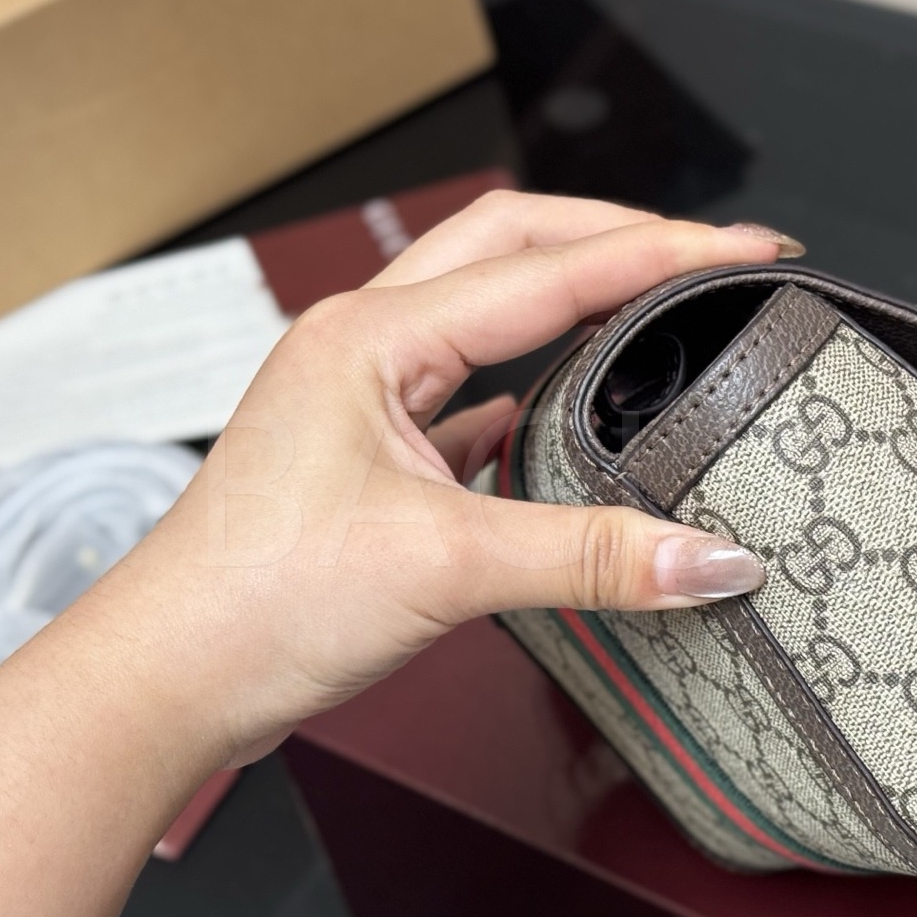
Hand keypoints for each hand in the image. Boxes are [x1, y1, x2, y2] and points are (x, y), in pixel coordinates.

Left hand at [70, 190, 798, 770]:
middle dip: (619, 237)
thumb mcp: (446, 569)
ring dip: (573, 298)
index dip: (663, 253)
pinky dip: (537, 387)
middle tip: (710, 255)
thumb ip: (591, 556)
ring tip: (657, 309)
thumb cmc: (251, 604)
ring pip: (489, 311)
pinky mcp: (372, 454)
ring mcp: (363, 397)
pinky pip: (471, 391)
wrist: (169, 679)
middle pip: (514, 246)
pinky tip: (575, 418)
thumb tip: (706, 557)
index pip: (550, 266)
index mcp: (372, 336)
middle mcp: (363, 346)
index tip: (747, 249)